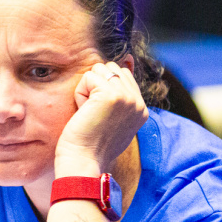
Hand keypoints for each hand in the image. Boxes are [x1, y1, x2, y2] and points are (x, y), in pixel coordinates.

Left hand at [55, 61, 147, 176]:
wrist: (83, 163)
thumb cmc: (90, 146)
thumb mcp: (112, 118)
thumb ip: (120, 93)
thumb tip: (128, 58)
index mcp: (141, 109)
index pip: (122, 76)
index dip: (102, 90)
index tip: (99, 117)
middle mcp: (138, 102)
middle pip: (111, 69)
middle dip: (95, 87)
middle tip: (92, 115)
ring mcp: (127, 98)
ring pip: (99, 70)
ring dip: (87, 89)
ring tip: (88, 113)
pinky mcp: (111, 95)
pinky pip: (88, 77)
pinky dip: (80, 94)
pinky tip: (84, 112)